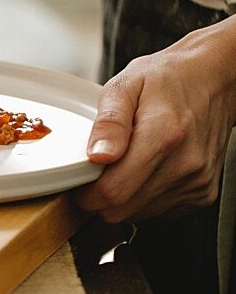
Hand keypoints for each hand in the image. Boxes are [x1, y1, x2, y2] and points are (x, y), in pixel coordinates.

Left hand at [76, 20, 235, 221]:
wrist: (214, 79)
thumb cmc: (168, 79)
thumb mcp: (125, 86)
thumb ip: (108, 123)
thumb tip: (97, 156)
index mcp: (162, 135)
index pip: (113, 192)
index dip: (86, 194)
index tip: (79, 183)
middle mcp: (184, 164)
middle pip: (122, 210)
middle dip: (100, 198)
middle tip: (98, 172)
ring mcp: (197, 181)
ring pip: (139, 215)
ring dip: (123, 199)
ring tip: (126, 165)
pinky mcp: (204, 192)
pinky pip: (160, 212)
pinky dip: (145, 199)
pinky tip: (147, 171)